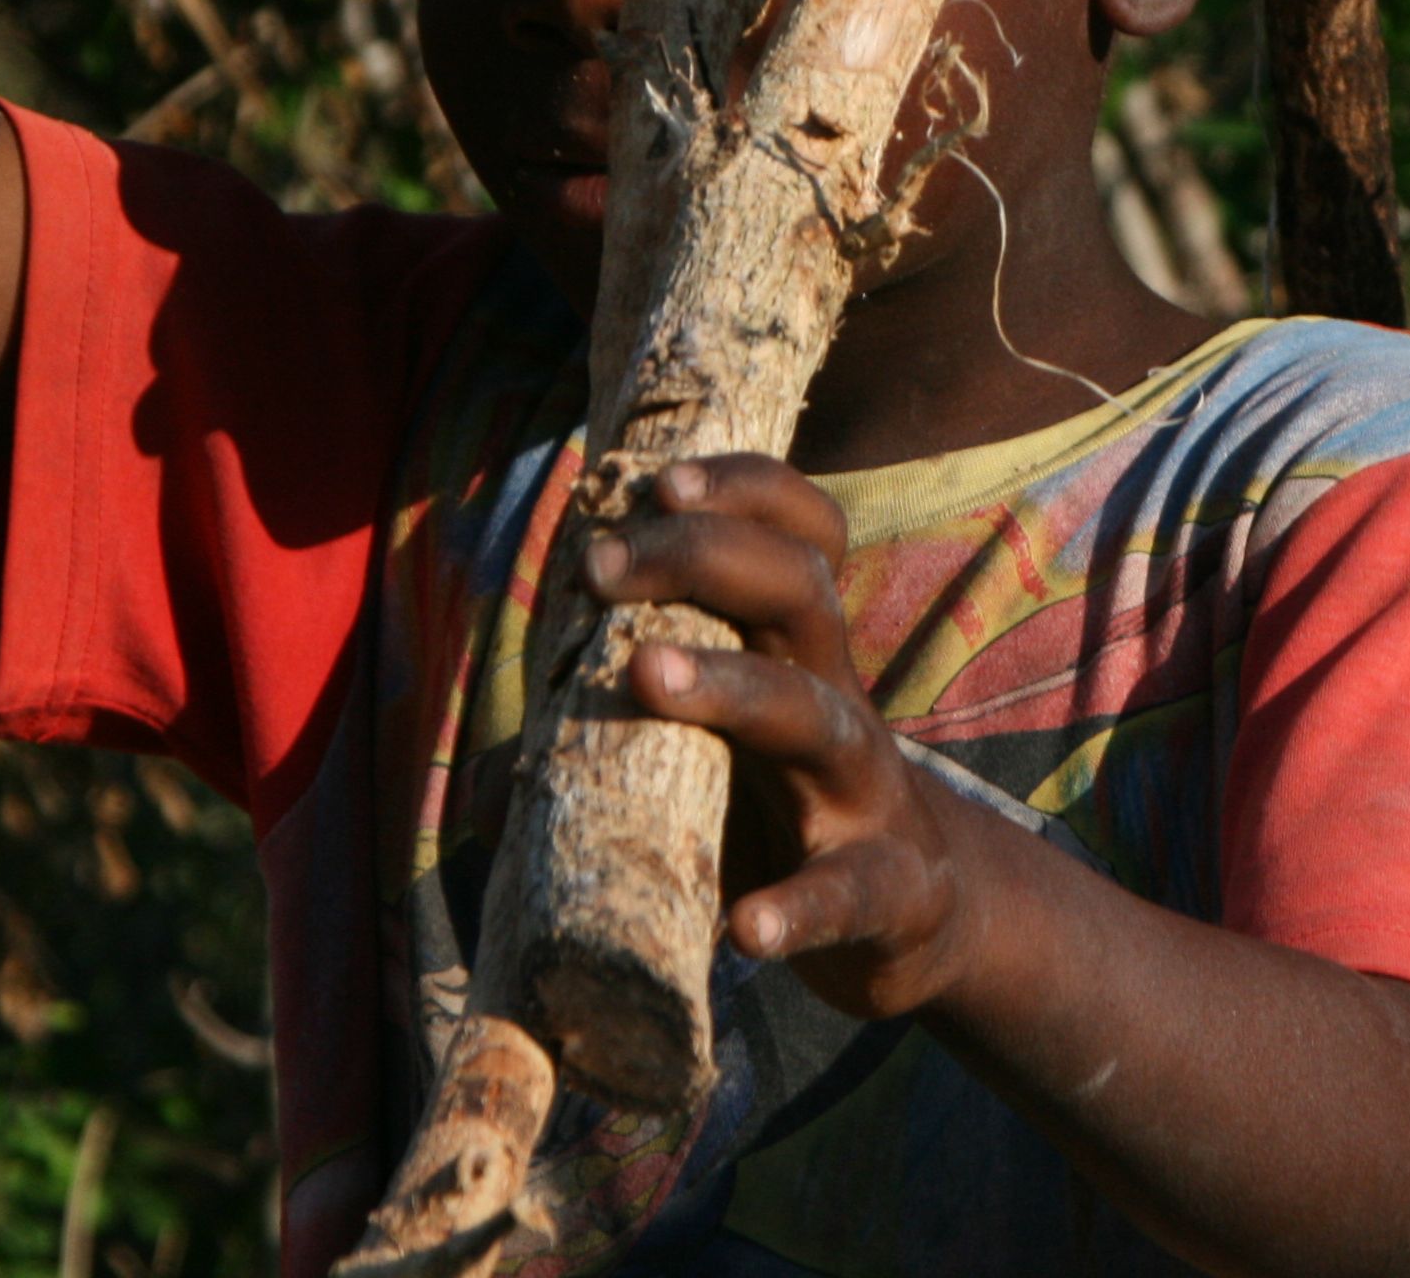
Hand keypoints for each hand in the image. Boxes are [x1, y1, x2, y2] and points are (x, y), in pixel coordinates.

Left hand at [582, 454, 993, 1021]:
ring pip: (815, 715)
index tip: (655, 481)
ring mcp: (864, 794)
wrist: (920, 921)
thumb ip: (623, 732)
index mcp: (799, 656)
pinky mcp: (888, 893)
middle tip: (599, 562)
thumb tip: (489, 765)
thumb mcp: (717, 753)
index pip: (800, 537)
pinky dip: (801, 907)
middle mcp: (836, 701)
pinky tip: (748, 927)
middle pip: (797, 592)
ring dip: (733, 685)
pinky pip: (850, 893)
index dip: (743, 492)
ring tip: (647, 673)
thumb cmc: (786, 816)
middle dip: (701, 558)